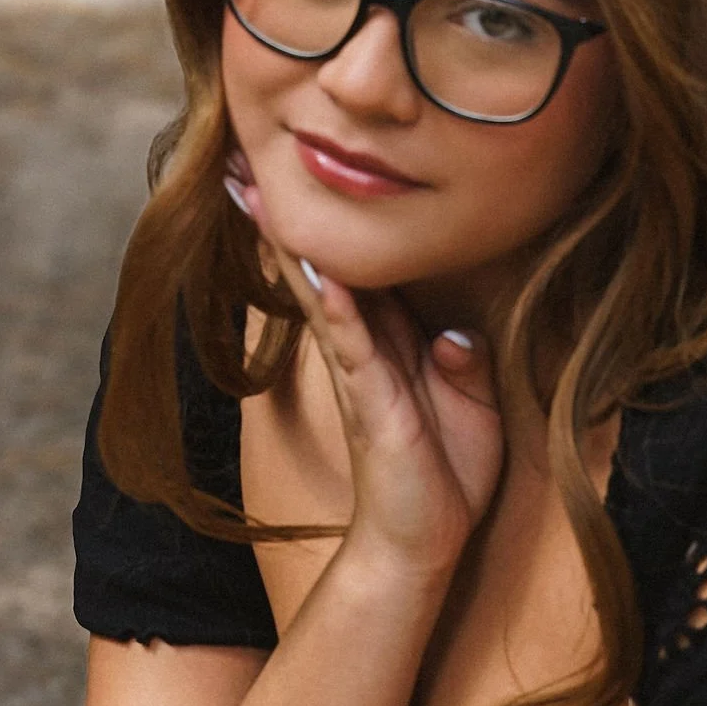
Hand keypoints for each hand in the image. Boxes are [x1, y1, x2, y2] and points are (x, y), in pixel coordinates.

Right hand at [228, 161, 502, 580]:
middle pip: (318, 267)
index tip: (291, 170)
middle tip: (238, 160)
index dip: (326, 221)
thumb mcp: (468, 402)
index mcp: (385, 342)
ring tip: (254, 193)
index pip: (353, 268)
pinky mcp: (368, 401)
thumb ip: (460, 360)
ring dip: (288, 244)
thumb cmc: (442, 475)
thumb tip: (452, 333)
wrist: (423, 545)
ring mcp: (358, 373)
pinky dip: (334, 304)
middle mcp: (360, 349)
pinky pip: (349, 342)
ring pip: (319, 293)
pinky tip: (317, 269)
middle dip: (280, 216)